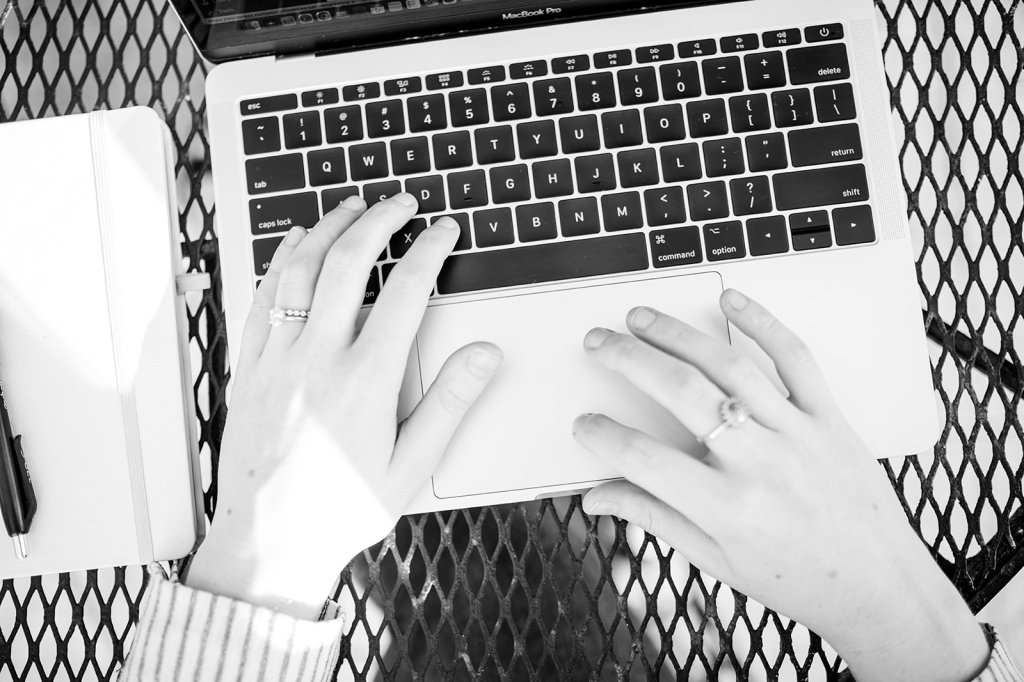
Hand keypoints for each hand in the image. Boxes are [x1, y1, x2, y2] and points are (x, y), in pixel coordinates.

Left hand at [186, 194, 501, 618]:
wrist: (270, 543)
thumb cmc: (342, 510)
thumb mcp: (411, 465)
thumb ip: (450, 403)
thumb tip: (485, 354)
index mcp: (366, 380)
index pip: (406, 291)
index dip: (430, 249)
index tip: (445, 229)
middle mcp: (317, 359)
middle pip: (349, 263)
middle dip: (379, 220)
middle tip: (402, 202)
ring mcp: (277, 359)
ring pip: (298, 269)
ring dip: (328, 228)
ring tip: (351, 206)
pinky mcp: (248, 368)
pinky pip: (261, 297)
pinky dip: (280, 260)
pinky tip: (293, 245)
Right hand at [573, 290, 988, 681]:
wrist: (880, 587)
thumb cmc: (799, 579)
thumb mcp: (716, 559)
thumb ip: (655, 518)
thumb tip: (599, 497)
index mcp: (727, 508)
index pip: (644, 459)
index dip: (603, 435)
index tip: (585, 422)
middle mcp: (761, 463)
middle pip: (681, 391)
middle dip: (629, 360)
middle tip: (599, 343)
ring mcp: (798, 433)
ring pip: (729, 366)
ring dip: (678, 334)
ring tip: (642, 319)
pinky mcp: (829, 417)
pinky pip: (795, 358)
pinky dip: (762, 323)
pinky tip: (732, 301)